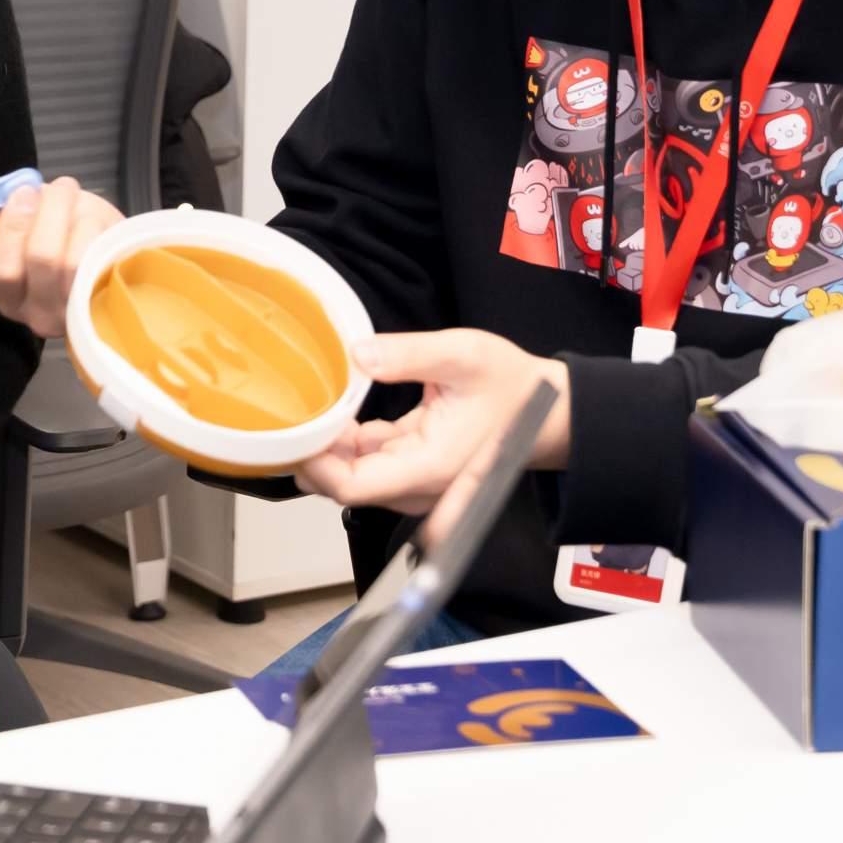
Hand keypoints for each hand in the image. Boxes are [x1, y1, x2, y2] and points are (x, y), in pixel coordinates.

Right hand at [0, 176, 124, 337]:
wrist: (110, 268)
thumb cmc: (66, 244)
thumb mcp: (34, 231)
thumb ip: (23, 217)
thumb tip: (25, 196)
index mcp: (11, 299)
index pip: (0, 268)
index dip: (12, 224)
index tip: (25, 192)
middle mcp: (41, 315)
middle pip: (42, 258)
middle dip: (53, 210)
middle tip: (63, 187)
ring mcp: (76, 313)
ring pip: (76, 259)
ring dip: (82, 218)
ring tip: (84, 206)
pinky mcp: (110, 303)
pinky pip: (106, 261)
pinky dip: (106, 234)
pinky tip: (103, 226)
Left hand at [296, 331, 572, 521]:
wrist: (548, 411)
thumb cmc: (512, 385)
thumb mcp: (463, 355)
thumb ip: (409, 354)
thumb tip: (358, 354)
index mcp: (430, 466)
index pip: (354, 487)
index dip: (317, 465)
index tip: (297, 430)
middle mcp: (421, 485)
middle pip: (347, 486)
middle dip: (315, 454)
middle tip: (295, 412)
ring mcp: (418, 481)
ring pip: (356, 476)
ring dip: (331, 449)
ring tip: (312, 407)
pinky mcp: (416, 467)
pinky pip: (372, 462)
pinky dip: (350, 443)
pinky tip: (338, 412)